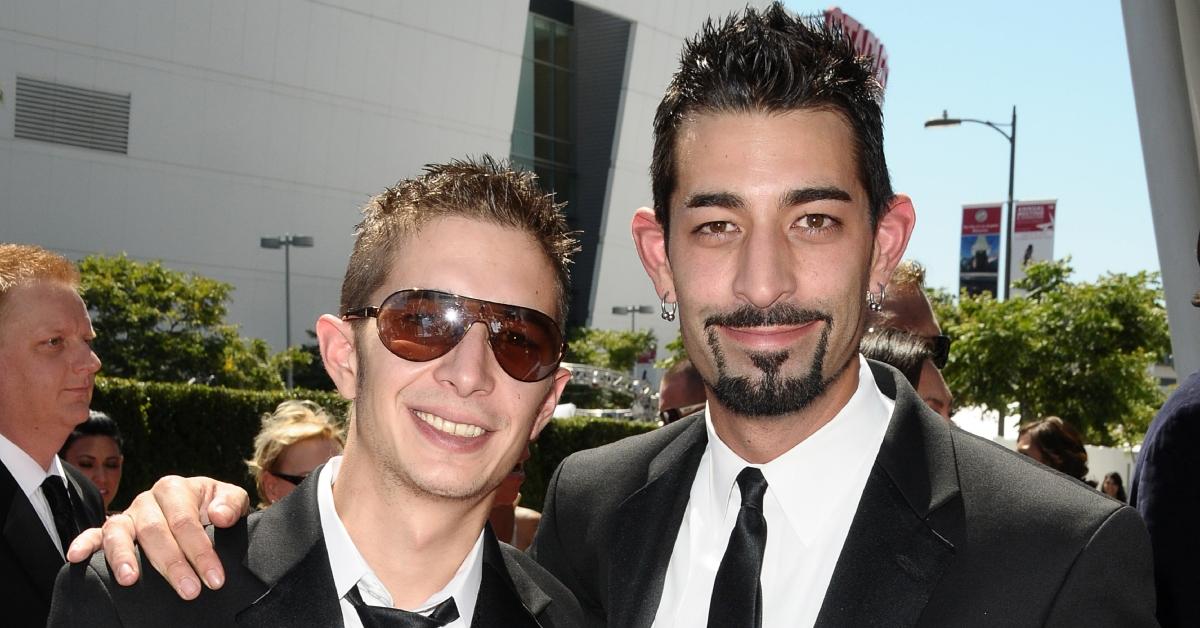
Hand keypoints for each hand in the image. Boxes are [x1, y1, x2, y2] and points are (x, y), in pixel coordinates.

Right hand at [66, 475, 249, 599]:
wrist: (202, 508)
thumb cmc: (215, 506)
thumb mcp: (231, 499)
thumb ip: (230, 503)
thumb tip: (220, 515)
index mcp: (175, 488)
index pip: (185, 522)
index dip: (200, 551)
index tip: (214, 578)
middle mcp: (147, 500)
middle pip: (154, 531)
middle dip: (172, 563)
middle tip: (189, 590)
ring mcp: (128, 515)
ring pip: (119, 531)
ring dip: (123, 556)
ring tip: (130, 580)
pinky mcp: (112, 530)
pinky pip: (93, 533)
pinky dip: (84, 543)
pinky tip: (76, 557)